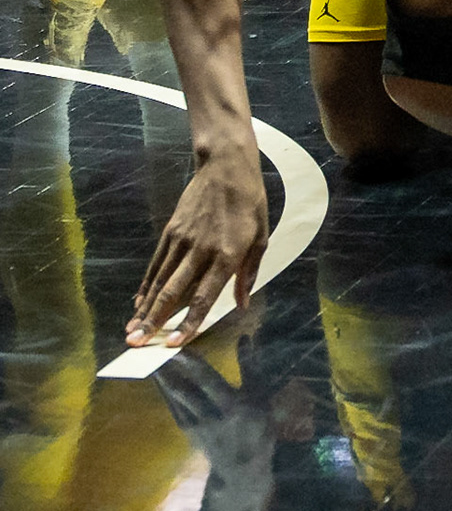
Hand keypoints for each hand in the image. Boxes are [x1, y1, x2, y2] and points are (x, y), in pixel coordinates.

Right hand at [127, 150, 269, 347]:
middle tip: (137, 343)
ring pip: (159, 280)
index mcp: (228, 253)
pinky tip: (138, 302)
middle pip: (174, 291)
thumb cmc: (250, 203)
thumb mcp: (261, 236)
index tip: (175, 342)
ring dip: (145, 307)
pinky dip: (146, 285)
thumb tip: (242, 304)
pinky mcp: (170, 231)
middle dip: (154, 320)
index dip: (191, 320)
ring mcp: (182, 240)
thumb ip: (249, 272)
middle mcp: (201, 249)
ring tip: (131, 330)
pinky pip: (156, 264)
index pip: (206, 294)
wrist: (226, 167)